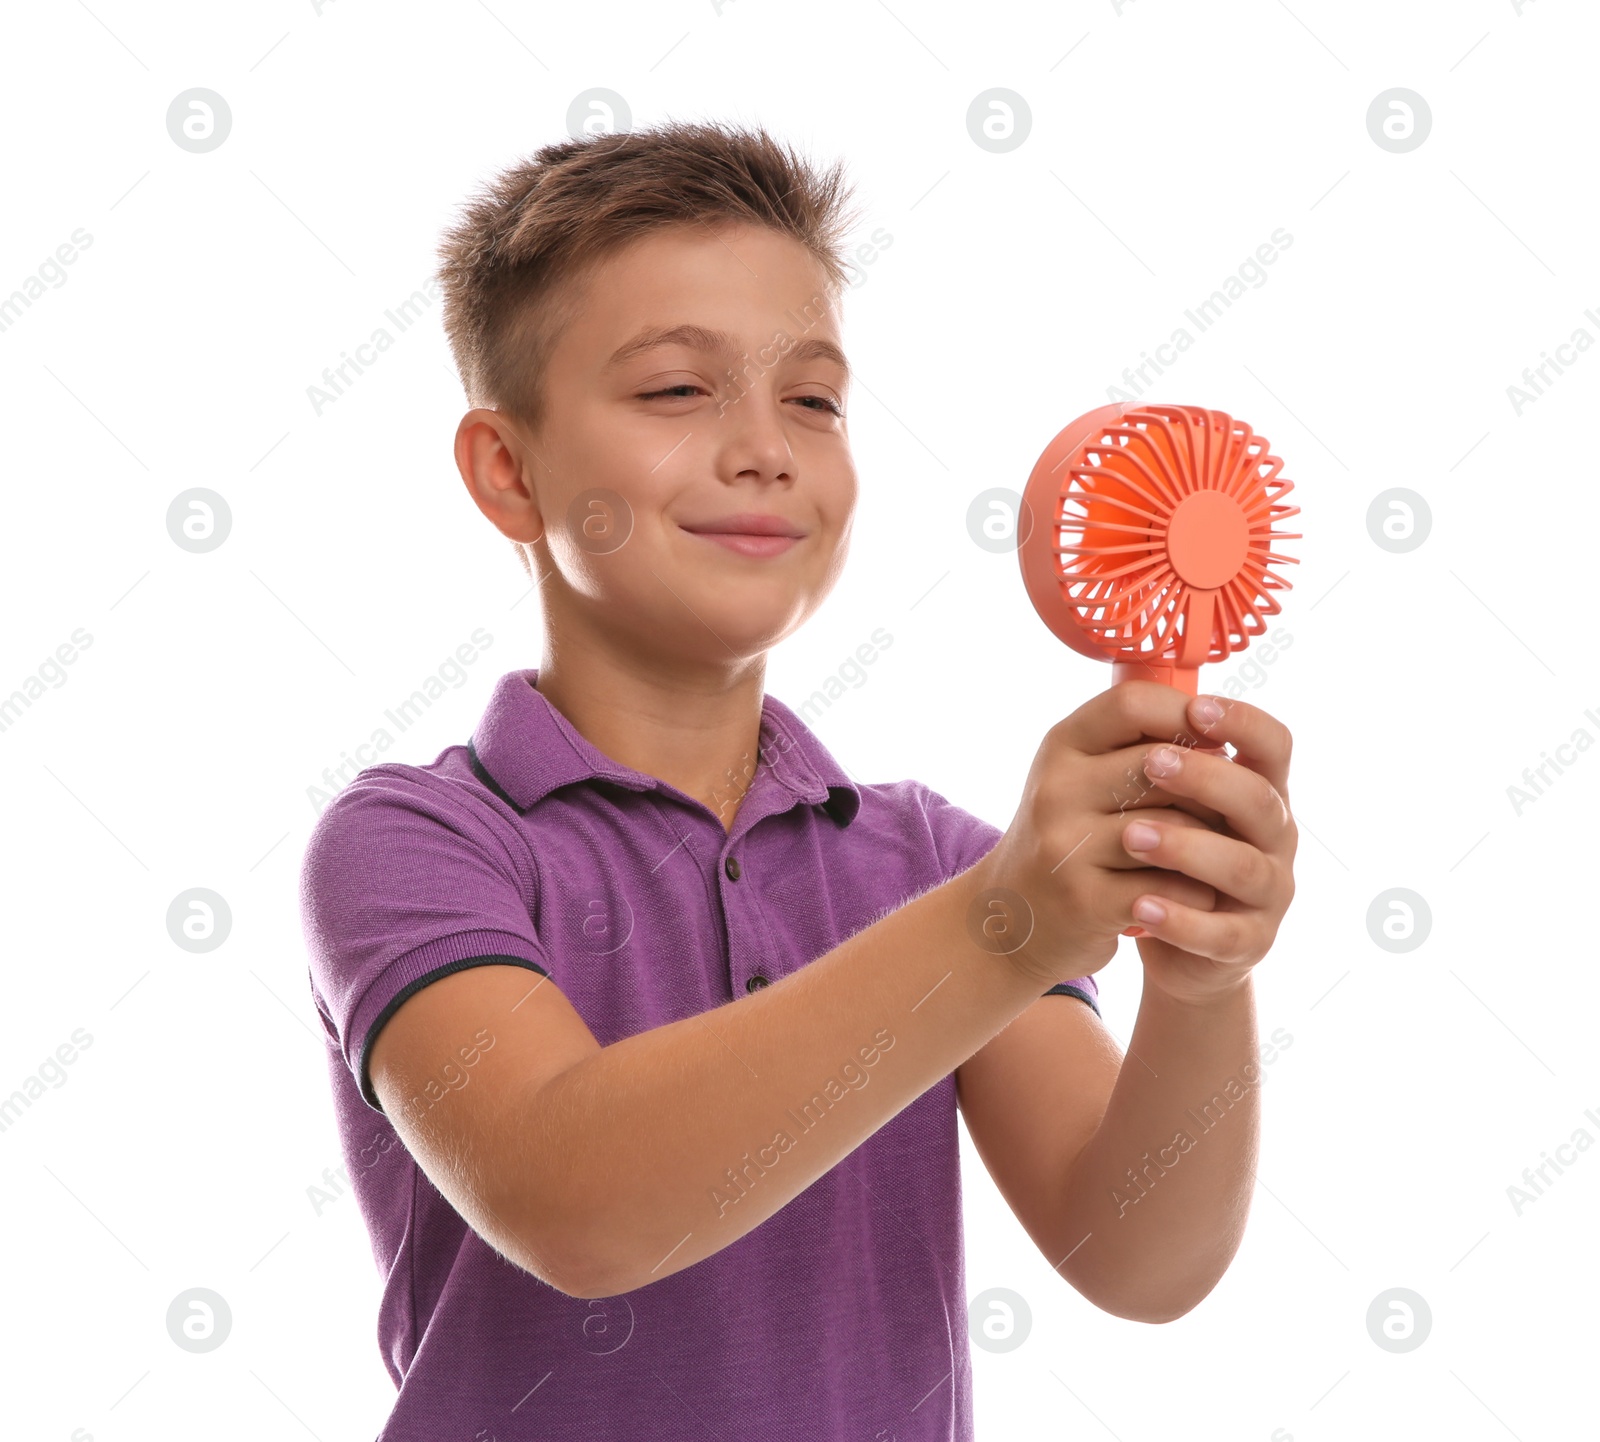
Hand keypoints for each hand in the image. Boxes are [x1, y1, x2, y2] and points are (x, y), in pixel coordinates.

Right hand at [972, 682, 1229, 989]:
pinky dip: (1196, 893)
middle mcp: (1056, 790)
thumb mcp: (1081, 779)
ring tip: (1214, 852)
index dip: (1187, 714)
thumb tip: (1220, 728)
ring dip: (1210, 842)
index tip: (1216, 738)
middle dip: (1209, 787)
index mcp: (1061, 747)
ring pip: (1174, 827)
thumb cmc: (1068, 839)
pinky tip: (1191, 894)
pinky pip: (1171, 885)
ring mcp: (1066, 845)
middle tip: (1227, 807)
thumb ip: (1134, 748)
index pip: (1132, 703)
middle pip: (1161, 766)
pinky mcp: (1085, 900)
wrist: (1011, 920)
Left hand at [1118, 692, 1296, 1004]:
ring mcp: (1268, 893)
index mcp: (1259, 790)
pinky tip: (1140, 906)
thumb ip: (1167, 755)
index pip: (1274, 745)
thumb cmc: (1172, 855)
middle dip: (1206, 778)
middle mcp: (1275, 838)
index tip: (1198, 708)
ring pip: (1242, 867)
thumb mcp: (1175, 802)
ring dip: (1186, 847)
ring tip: (1130, 836)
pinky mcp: (1248, 942)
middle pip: (1259, 800)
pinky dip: (1181, 920)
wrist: (1178, 941)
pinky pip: (1222, 933)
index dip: (1243, 723)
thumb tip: (1131, 692)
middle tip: (1152, 762)